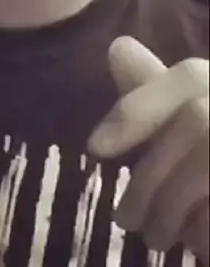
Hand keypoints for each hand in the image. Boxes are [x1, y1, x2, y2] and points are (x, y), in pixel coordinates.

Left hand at [87, 36, 208, 262]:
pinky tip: (195, 243)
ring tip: (153, 237)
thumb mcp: (187, 114)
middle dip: (153, 176)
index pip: (190, 77)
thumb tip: (117, 48)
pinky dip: (207, 229)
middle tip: (124, 218)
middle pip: (200, 122)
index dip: (140, 108)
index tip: (95, 147)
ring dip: (174, 208)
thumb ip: (153, 89)